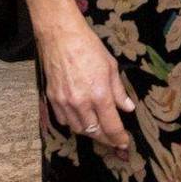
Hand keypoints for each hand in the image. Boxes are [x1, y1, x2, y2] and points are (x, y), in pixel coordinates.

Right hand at [37, 16, 134, 151]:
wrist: (61, 38)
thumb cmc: (90, 49)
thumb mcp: (111, 67)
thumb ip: (119, 91)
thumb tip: (128, 108)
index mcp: (99, 94)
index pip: (110, 125)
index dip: (118, 137)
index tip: (124, 143)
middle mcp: (81, 103)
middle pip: (93, 131)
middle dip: (105, 138)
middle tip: (114, 139)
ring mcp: (64, 103)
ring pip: (78, 128)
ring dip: (90, 132)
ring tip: (100, 130)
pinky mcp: (52, 100)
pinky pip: (64, 120)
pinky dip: (74, 123)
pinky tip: (82, 119)